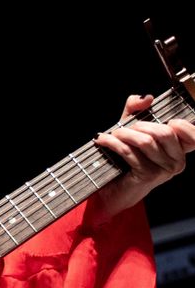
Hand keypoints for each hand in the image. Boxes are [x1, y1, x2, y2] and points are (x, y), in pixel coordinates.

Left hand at [93, 94, 194, 217]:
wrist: (114, 190)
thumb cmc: (125, 158)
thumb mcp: (132, 129)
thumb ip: (137, 110)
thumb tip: (147, 98)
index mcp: (181, 150)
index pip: (193, 134)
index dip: (179, 123)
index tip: (160, 120)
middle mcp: (178, 161)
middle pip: (165, 132)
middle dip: (140, 125)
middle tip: (123, 128)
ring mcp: (165, 170)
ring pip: (146, 141)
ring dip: (124, 133)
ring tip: (112, 134)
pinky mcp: (148, 175)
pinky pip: (129, 152)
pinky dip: (112, 143)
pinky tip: (102, 140)